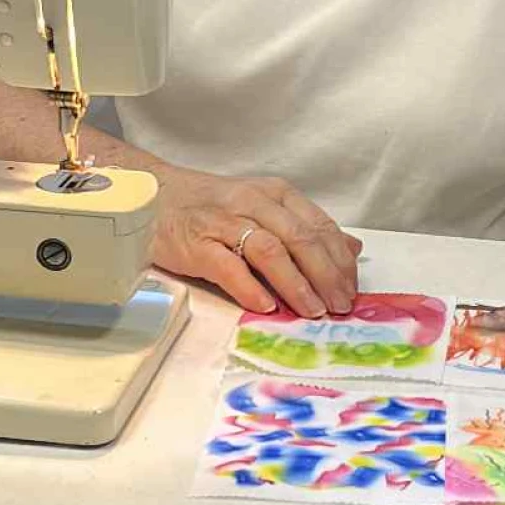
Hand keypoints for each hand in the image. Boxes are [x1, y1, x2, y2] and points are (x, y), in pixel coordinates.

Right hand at [149, 165, 361, 317]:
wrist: (152, 194)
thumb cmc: (211, 207)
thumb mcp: (265, 208)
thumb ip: (306, 227)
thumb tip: (352, 249)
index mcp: (275, 194)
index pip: (318, 226)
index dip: (339, 260)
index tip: (351, 290)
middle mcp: (253, 202)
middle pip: (300, 238)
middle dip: (326, 275)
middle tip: (339, 306)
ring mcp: (223, 221)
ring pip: (269, 249)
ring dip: (295, 283)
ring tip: (312, 310)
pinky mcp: (196, 243)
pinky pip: (228, 266)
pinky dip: (250, 287)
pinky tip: (266, 306)